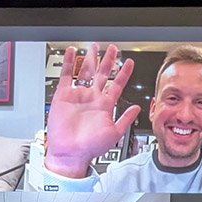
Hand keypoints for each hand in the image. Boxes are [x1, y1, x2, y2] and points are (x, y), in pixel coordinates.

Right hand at [42, 44, 140, 178]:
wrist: (71, 153)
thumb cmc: (91, 147)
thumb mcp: (115, 133)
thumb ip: (126, 119)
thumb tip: (137, 108)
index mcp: (104, 105)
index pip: (116, 84)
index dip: (124, 73)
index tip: (129, 62)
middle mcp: (92, 98)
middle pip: (102, 74)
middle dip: (108, 61)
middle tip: (113, 49)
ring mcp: (78, 95)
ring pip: (85, 72)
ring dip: (90, 59)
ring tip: (94, 47)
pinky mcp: (63, 95)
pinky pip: (66, 75)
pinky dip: (68, 63)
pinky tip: (71, 52)